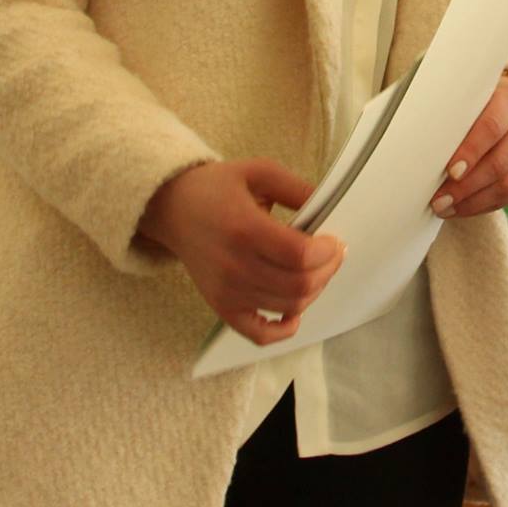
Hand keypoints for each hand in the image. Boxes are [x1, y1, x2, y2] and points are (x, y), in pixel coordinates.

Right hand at [137, 161, 344, 346]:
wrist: (172, 209)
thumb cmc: (217, 188)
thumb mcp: (259, 172)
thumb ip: (297, 188)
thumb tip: (329, 207)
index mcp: (245, 228)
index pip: (299, 255)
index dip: (327, 252)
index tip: (335, 240)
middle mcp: (234, 266)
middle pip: (298, 285)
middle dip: (328, 270)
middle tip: (333, 254)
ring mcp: (227, 291)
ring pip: (288, 307)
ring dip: (314, 292)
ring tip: (316, 271)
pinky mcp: (222, 307)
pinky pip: (258, 334)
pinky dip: (284, 330)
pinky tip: (294, 312)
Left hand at [432, 78, 507, 218]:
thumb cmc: (479, 106)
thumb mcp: (469, 99)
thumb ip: (451, 114)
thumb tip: (416, 142)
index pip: (491, 127)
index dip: (471, 151)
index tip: (450, 171)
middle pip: (499, 162)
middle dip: (466, 186)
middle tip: (439, 200)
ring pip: (507, 185)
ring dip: (473, 202)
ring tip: (446, 209)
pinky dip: (484, 206)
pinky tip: (463, 208)